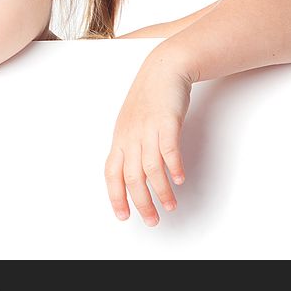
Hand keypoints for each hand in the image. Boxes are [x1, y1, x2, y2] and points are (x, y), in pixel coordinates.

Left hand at [105, 47, 192, 225]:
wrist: (163, 70)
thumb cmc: (149, 97)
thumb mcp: (132, 123)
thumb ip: (131, 146)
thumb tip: (132, 171)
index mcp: (120, 138)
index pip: (112, 173)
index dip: (116, 196)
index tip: (123, 216)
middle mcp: (131, 136)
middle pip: (131, 177)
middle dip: (141, 203)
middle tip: (152, 220)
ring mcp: (148, 129)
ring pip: (150, 168)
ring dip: (160, 191)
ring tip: (169, 206)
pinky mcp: (166, 121)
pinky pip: (168, 149)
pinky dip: (173, 167)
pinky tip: (179, 180)